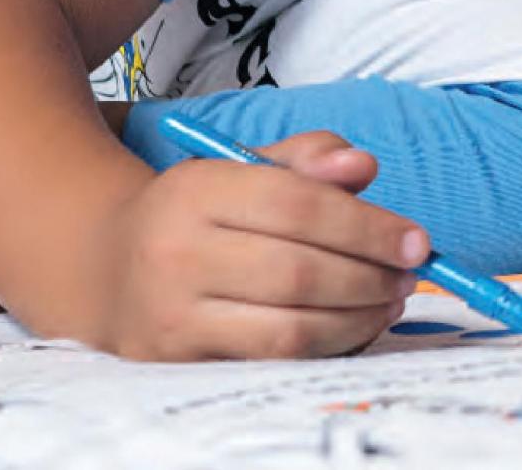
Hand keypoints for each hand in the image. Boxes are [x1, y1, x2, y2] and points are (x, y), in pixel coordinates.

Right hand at [81, 131, 427, 360]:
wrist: (105, 266)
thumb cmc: (199, 212)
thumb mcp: (243, 166)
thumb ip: (309, 156)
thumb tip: (364, 166)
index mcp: (196, 190)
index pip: (298, 204)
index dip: (367, 225)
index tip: (416, 240)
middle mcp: (177, 252)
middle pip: (299, 271)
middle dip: (370, 276)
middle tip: (409, 274)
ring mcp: (173, 315)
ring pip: (289, 328)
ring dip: (357, 319)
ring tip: (389, 302)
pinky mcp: (178, 363)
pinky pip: (272, 362)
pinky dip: (326, 349)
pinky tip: (354, 328)